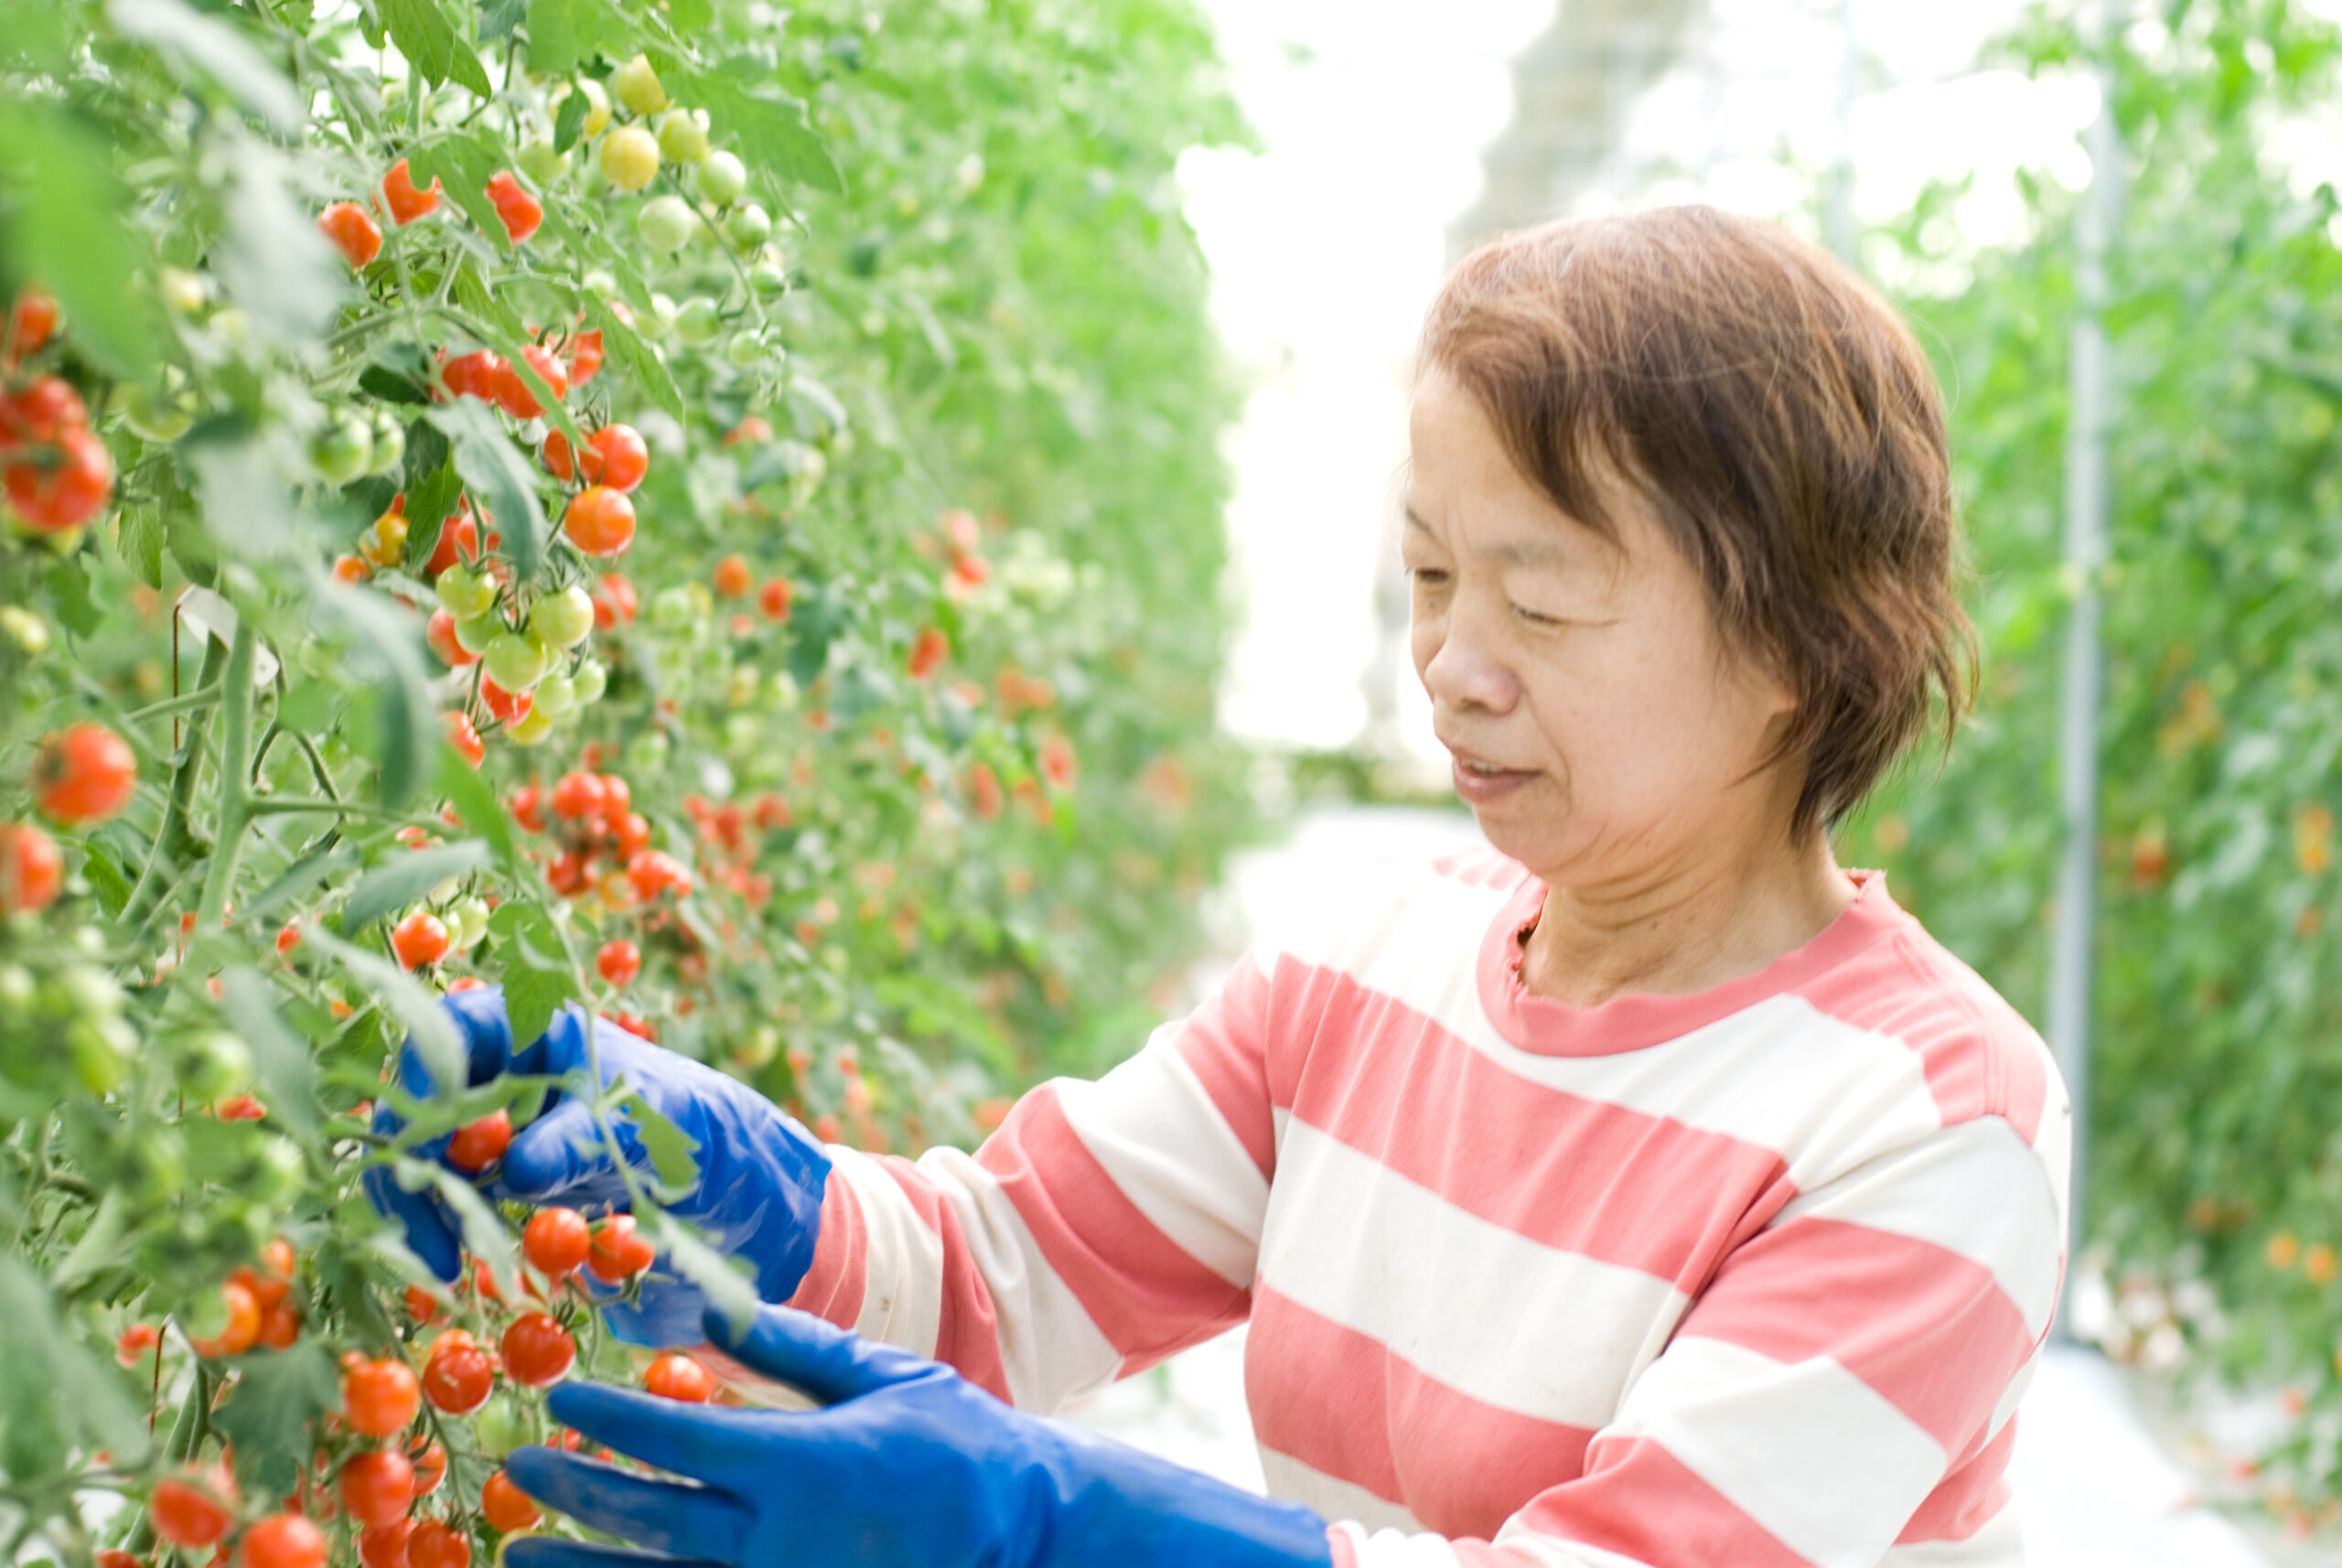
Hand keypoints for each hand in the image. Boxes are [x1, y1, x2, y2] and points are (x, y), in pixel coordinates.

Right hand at [361, 987, 830, 1345]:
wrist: (711, 1183)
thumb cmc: (680, 1123)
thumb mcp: (639, 1123)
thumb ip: (580, 1139)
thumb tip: (514, 1170)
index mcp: (526, 1026)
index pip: (448, 1029)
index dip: (423, 1074)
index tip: (425, 1134)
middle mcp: (489, 1073)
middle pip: (414, 1104)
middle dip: (408, 1165)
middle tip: (423, 1227)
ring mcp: (480, 1131)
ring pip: (416, 1163)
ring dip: (418, 1211)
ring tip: (445, 1265)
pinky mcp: (484, 1187)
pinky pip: (442, 1206)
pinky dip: (442, 1235)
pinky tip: (455, 1269)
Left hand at [503, 1303, 1333, 1567]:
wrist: (1024, 1534)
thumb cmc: (957, 1443)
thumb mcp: (885, 1376)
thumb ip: (793, 1347)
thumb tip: (711, 1311)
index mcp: (799, 1462)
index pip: (676, 1436)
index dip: (610, 1417)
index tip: (561, 1397)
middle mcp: (777, 1538)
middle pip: (647, 1518)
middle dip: (572, 1493)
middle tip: (514, 1473)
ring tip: (520, 1554)